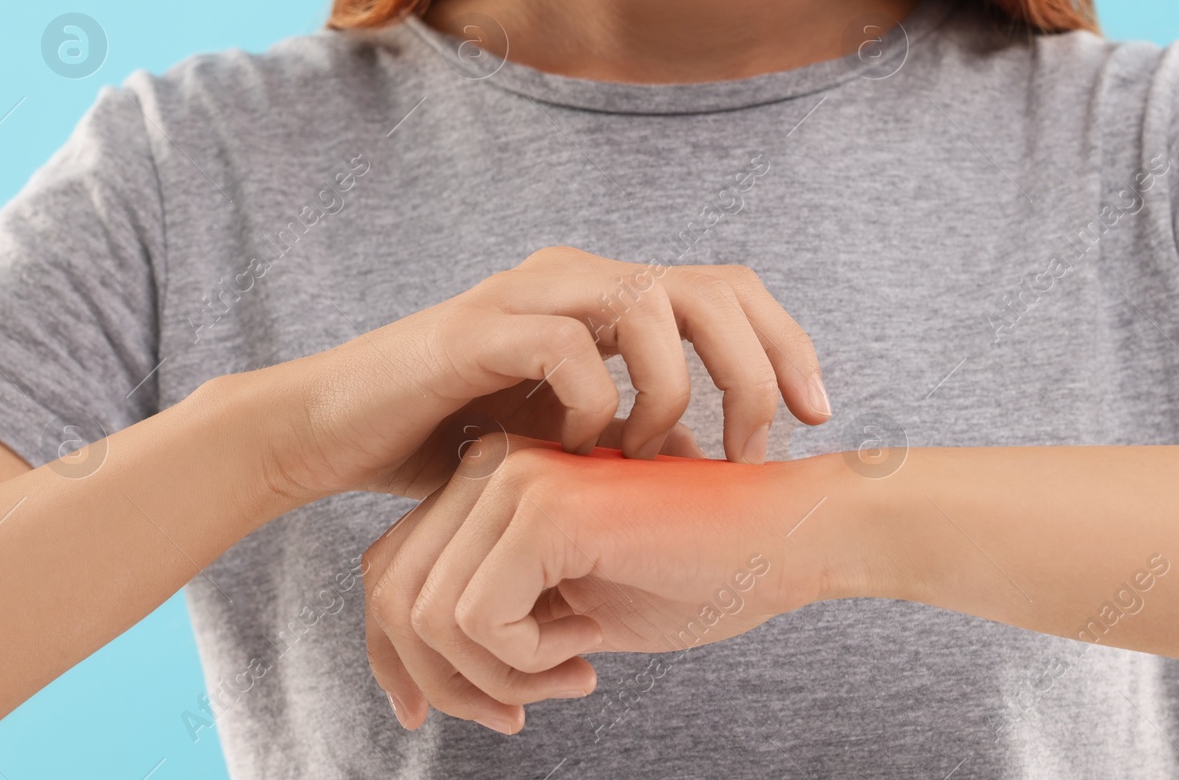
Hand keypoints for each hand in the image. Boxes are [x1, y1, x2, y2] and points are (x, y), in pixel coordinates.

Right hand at [245, 246, 832, 501]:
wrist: (335, 433)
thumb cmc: (453, 439)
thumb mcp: (569, 442)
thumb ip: (637, 437)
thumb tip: (714, 460)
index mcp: (608, 297)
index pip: (728, 289)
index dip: (786, 344)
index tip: (817, 417)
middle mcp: (579, 278)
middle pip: (711, 286)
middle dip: (757, 366)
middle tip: (756, 447)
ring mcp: (531, 294)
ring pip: (653, 303)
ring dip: (674, 390)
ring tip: (649, 455)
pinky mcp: (481, 326)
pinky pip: (572, 348)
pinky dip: (596, 405)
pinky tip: (581, 451)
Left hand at [362, 436, 837, 732]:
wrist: (788, 539)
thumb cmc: (695, 573)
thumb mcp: (565, 607)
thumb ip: (488, 618)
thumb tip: (407, 669)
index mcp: (490, 479)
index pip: (390, 572)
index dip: (405, 660)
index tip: (479, 708)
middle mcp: (490, 465)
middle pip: (391, 593)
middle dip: (447, 680)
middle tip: (522, 712)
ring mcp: (515, 477)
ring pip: (426, 615)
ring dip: (494, 677)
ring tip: (570, 672)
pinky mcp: (546, 509)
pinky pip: (478, 620)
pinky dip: (525, 663)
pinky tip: (589, 649)